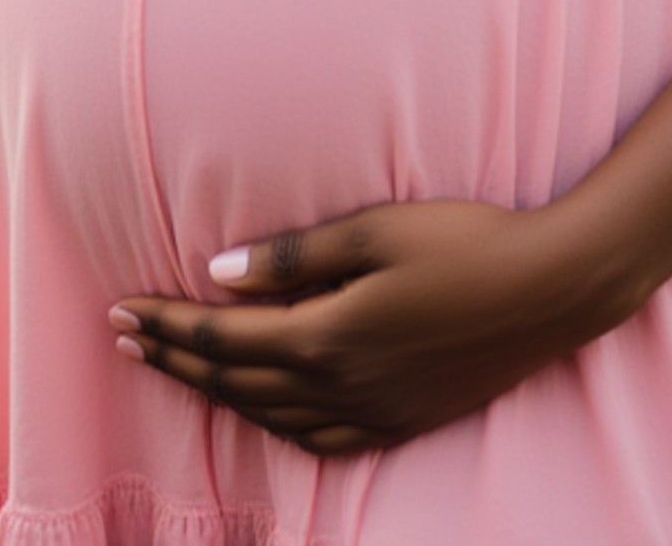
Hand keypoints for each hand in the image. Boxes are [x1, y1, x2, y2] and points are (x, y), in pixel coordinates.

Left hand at [108, 199, 604, 456]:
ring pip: (270, 417)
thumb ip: (293, 255)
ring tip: (176, 366)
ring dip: (215, 391)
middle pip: (235, 382)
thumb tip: (218, 272)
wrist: (551, 289)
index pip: (223, 338)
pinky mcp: (402, 423)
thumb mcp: (376, 230)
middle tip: (124, 337)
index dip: (166, 325)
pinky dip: (272, 425)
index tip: (120, 310)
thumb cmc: (464, 241)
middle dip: (174, 358)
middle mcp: (343, 388)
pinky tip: (262, 410)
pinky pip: (316, 441)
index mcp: (329, 337)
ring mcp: (374, 414)